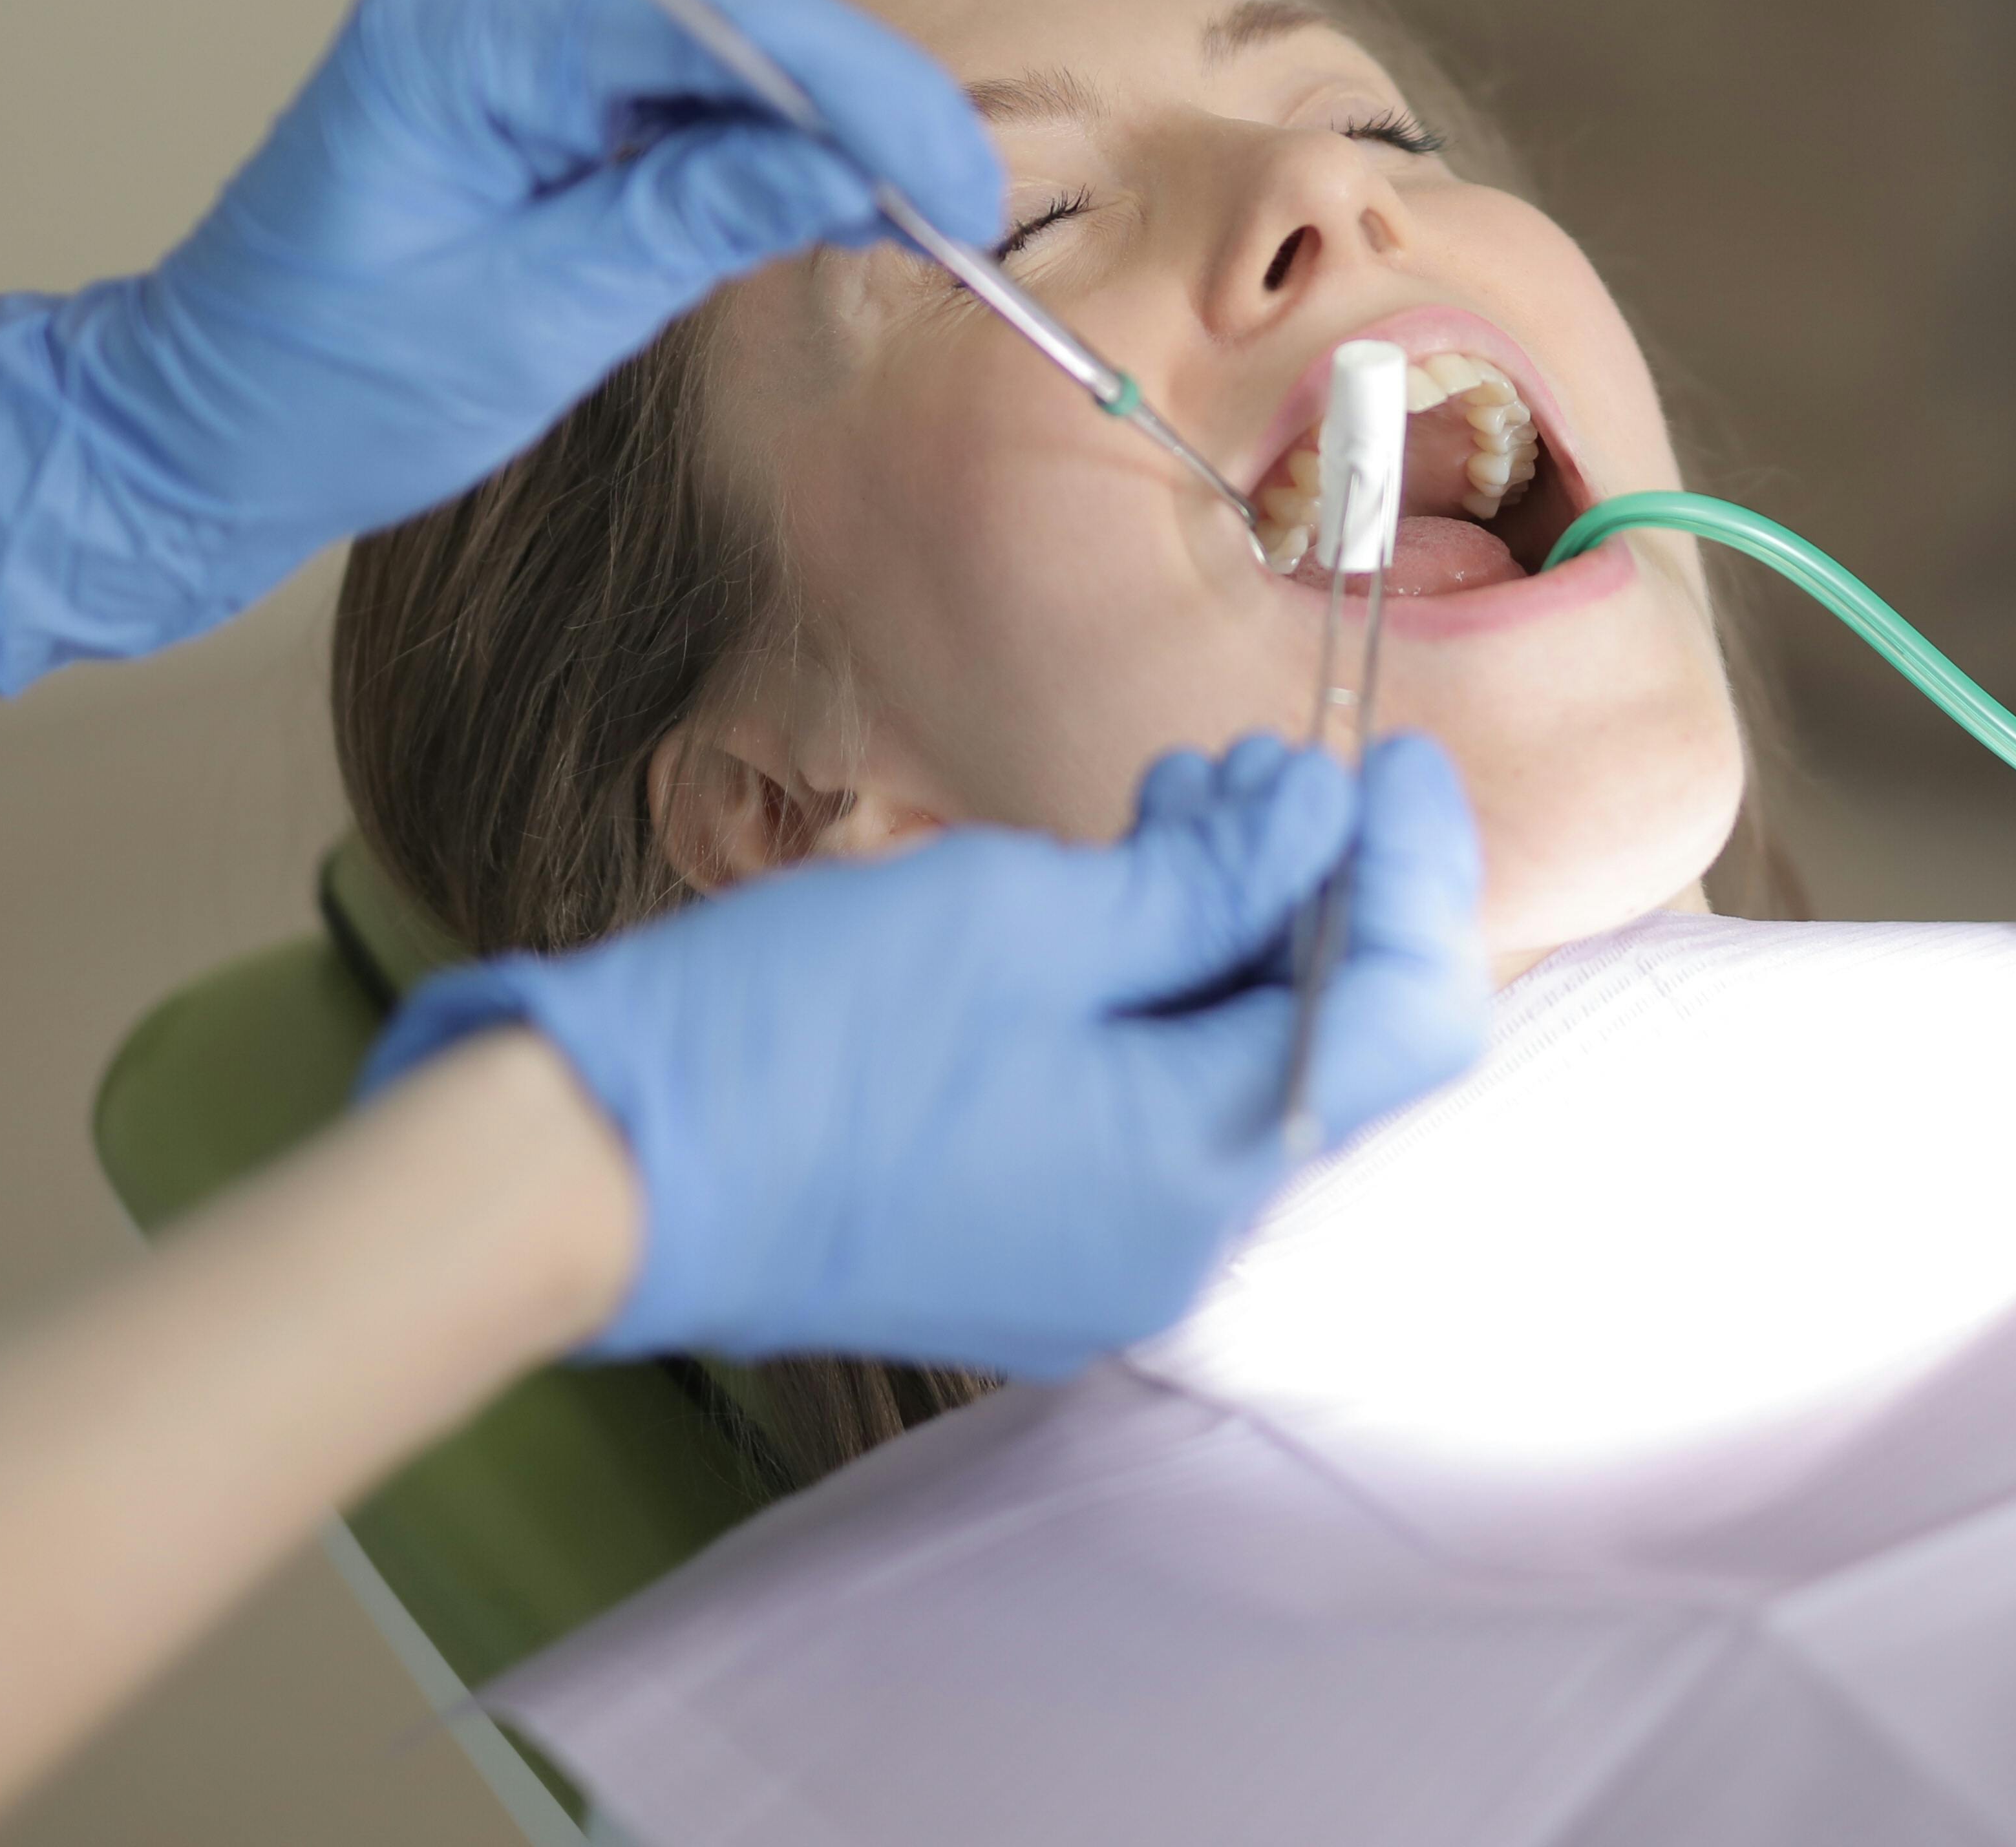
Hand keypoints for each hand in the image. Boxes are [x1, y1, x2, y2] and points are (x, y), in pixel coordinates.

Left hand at [0, 0, 996, 690]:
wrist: (189, 440)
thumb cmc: (315, 394)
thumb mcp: (524, 322)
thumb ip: (689, 222)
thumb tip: (849, 169)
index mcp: (453, 37)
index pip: (700, 10)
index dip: (848, 82)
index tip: (945, 171)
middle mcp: (479, 10)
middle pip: (723, 14)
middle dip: (857, 100)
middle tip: (965, 200)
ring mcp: (503, 51)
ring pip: (716, 54)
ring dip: (825, 128)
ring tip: (926, 212)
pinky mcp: (528, 107)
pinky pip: (675, 103)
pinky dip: (764, 153)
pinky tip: (840, 205)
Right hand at [364, 736, 1492, 1372]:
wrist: (601, 1170)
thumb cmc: (804, 1035)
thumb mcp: (1033, 913)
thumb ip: (1207, 879)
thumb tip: (1326, 822)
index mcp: (1203, 1174)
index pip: (1405, 1019)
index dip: (1414, 871)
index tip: (1387, 757)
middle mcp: (1175, 1246)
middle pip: (1322, 1046)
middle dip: (1312, 890)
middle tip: (1252, 764)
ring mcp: (1097, 1258)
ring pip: (1228, 1070)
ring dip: (1224, 930)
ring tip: (1168, 805)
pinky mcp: (1022, 1240)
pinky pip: (1144, 1112)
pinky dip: (1151, 997)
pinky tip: (1104, 895)